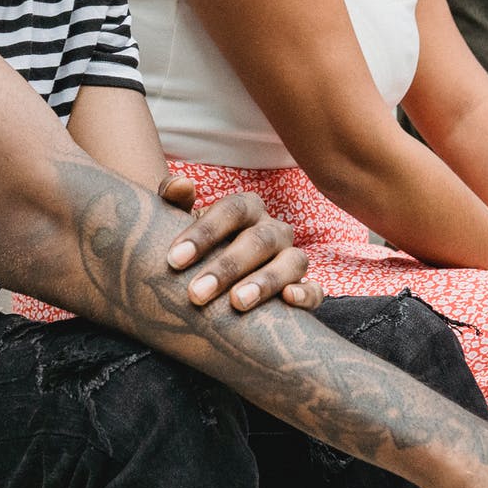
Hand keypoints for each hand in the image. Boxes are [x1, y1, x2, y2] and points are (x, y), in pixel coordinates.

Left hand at [160, 178, 322, 312]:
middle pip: (258, 240)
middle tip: (195, 293)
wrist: (213, 285)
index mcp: (246, 209)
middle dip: (227, 267)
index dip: (203, 233)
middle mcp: (273, 230)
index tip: (173, 260)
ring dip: (265, 282)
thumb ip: (174, 201)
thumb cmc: (196, 251)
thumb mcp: (179, 225)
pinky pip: (315, 290)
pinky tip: (288, 300)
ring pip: (291, 262)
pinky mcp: (305, 288)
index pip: (231, 211)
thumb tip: (182, 184)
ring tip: (237, 303)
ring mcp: (292, 258)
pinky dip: (306, 294)